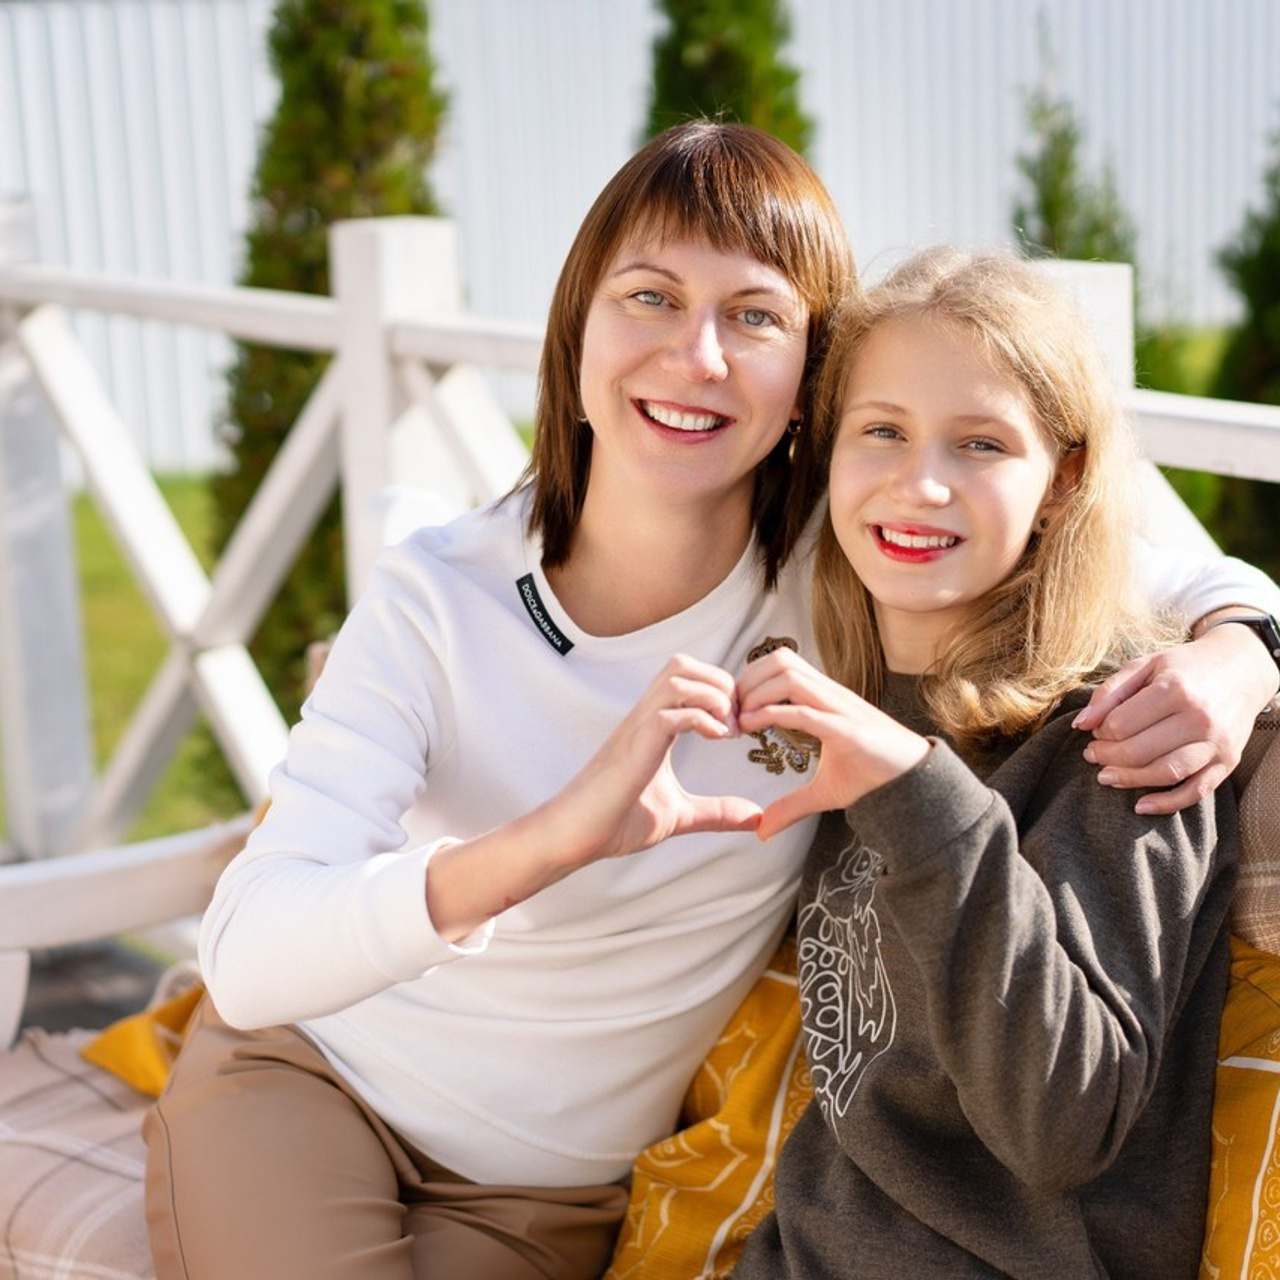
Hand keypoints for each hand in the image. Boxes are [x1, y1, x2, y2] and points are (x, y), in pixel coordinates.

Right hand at [554, 653, 763, 862]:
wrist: (573, 838)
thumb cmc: (615, 822)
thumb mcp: (679, 815)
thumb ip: (716, 812)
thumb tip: (755, 819)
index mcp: (653, 726)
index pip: (688, 676)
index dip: (721, 690)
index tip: (739, 725)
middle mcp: (644, 718)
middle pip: (683, 664)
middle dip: (720, 684)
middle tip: (736, 722)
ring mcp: (638, 729)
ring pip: (677, 677)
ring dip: (713, 696)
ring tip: (726, 730)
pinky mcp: (635, 748)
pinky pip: (670, 712)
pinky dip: (701, 718)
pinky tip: (715, 739)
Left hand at [735, 647, 929, 839]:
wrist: (916, 784)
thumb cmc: (874, 778)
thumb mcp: (824, 792)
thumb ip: (791, 805)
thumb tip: (762, 830)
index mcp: (825, 699)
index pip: (782, 663)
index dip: (751, 678)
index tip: (734, 707)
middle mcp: (831, 696)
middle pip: (781, 659)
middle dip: (748, 679)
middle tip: (731, 710)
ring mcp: (840, 710)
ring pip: (790, 676)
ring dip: (757, 694)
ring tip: (740, 720)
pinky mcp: (848, 730)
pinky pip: (805, 711)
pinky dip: (772, 714)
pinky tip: (752, 727)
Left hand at [1073, 622, 1277, 813]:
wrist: (1242, 669)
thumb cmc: (1185, 667)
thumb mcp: (1145, 665)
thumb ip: (1110, 692)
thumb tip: (1081, 724)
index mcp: (1176, 689)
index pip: (1121, 724)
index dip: (1101, 731)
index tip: (1096, 730)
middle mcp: (1200, 718)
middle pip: (1139, 751)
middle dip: (1107, 757)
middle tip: (1092, 755)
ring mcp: (1217, 743)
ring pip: (1165, 773)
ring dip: (1129, 780)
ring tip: (1106, 776)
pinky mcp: (1228, 761)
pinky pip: (1196, 792)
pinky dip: (1166, 803)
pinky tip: (1140, 805)